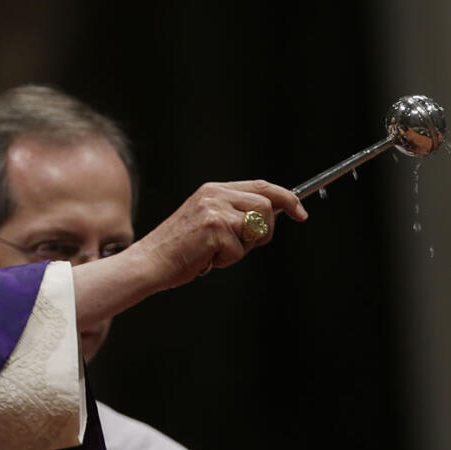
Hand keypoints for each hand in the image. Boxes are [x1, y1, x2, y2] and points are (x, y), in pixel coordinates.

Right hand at [134, 179, 307, 288]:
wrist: (150, 262)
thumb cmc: (179, 250)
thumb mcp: (208, 222)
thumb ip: (235, 215)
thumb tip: (271, 217)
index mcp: (214, 190)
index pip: (262, 186)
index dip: (286, 198)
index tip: (300, 212)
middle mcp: (215, 195)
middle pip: (266, 206)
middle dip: (264, 231)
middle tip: (243, 246)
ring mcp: (215, 210)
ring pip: (257, 228)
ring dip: (243, 248)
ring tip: (217, 252)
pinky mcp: (214, 229)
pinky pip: (240, 249)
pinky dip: (227, 260)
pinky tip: (206, 259)